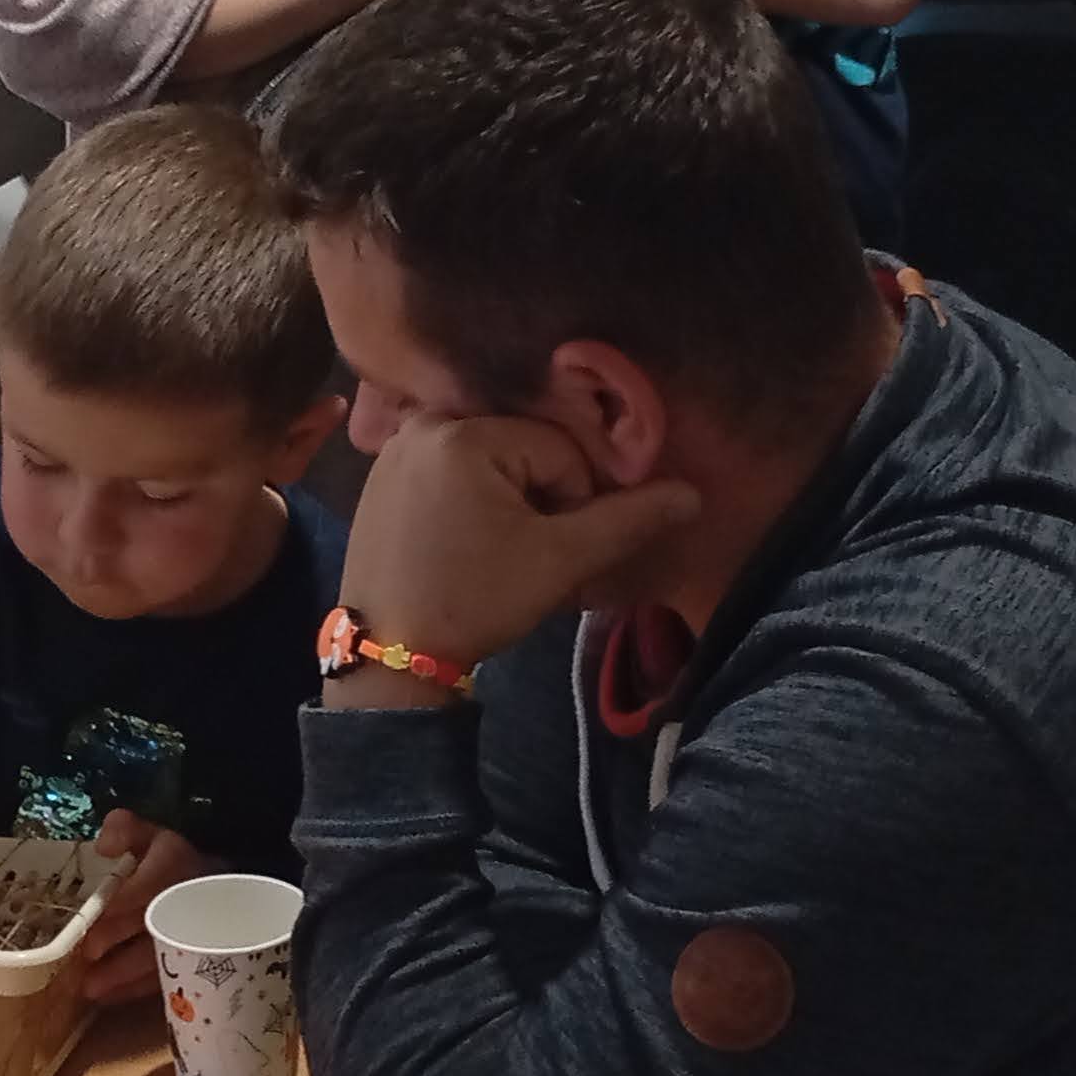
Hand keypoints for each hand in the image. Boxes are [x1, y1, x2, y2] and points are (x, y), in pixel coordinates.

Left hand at [78, 808, 204, 1004]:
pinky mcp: (192, 957)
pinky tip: (109, 997)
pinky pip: (167, 976)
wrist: (207, 882)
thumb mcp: (147, 833)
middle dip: (119, 938)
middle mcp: (187, 898)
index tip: (101, 910)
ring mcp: (193, 930)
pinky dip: (137, 989)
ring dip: (126, 974)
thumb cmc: (165, 859)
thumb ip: (123, 829)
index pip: (153, 880)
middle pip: (153, 920)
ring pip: (161, 955)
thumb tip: (103, 847)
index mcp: (176, 862)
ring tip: (91, 988)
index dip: (126, 898)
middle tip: (87, 954)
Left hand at [338, 415, 703, 680]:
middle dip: (541, 499)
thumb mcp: (559, 561)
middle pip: (524, 448)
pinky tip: (465, 545)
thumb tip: (692, 495)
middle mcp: (424, 423)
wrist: (389, 652)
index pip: (562, 450)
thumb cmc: (473, 601)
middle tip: (523, 554)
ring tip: (495, 552)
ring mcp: (397, 448)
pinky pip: (452, 470)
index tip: (550, 551)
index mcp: (465, 431)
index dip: (574, 503)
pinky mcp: (383, 475)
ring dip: (509, 501)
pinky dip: (472, 500)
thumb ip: (628, 520)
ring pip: (491, 460)